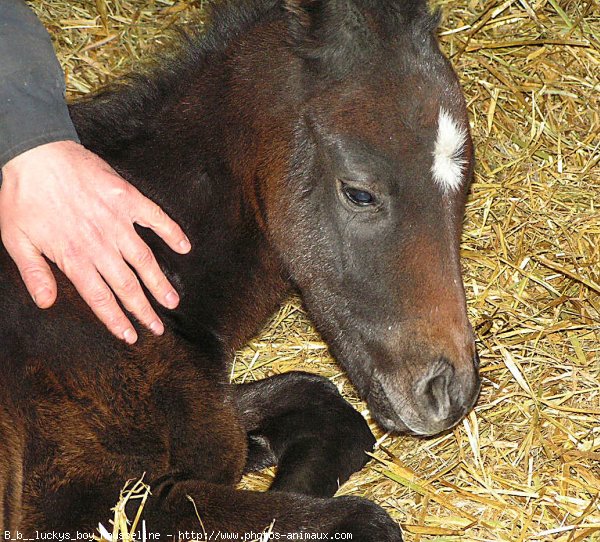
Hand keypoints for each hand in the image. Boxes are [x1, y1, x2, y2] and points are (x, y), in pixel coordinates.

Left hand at [0, 140, 190, 343]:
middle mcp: (100, 244)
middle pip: (127, 285)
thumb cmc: (23, 196)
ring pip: (144, 259)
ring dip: (160, 282)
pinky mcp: (128, 198)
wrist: (35, 152)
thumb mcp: (16, 239)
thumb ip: (34, 273)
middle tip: (158, 327)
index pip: (100, 298)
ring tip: (173, 301)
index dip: (117, 320)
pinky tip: (184, 246)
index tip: (131, 335)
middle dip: (144, 310)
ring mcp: (117, 221)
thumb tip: (47, 303)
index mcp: (74, 257)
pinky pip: (155, 218)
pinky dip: (171, 232)